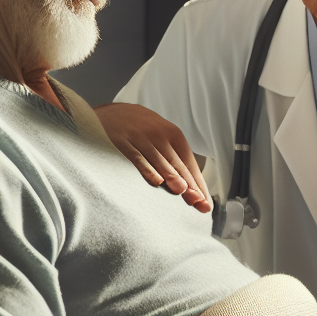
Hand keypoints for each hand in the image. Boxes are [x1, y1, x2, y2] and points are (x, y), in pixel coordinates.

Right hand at [94, 103, 210, 212]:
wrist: (111, 112)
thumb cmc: (140, 130)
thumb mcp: (160, 138)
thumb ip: (173, 158)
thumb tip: (189, 186)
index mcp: (173, 135)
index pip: (189, 163)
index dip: (198, 184)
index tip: (205, 203)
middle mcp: (160, 135)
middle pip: (178, 164)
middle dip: (190, 185)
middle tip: (199, 202)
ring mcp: (142, 137)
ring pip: (160, 161)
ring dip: (172, 176)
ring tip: (182, 192)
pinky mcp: (123, 141)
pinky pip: (138, 157)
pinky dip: (147, 169)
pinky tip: (156, 182)